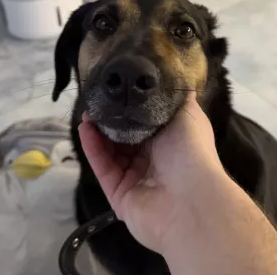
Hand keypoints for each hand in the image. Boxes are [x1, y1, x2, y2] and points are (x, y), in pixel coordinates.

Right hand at [78, 92, 224, 253]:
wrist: (191, 198)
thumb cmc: (191, 150)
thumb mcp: (189, 115)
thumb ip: (177, 98)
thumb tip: (178, 77)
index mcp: (169, 142)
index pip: (145, 124)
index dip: (131, 109)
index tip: (118, 92)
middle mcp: (152, 160)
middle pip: (125, 138)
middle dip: (111, 120)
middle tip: (96, 102)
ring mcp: (135, 179)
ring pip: (111, 152)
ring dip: (98, 132)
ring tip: (87, 113)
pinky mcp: (119, 194)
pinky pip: (103, 167)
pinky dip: (92, 148)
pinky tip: (84, 128)